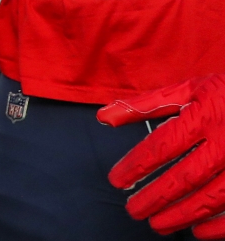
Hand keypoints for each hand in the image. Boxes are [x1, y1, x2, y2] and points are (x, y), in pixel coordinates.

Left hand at [100, 74, 224, 237]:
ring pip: (212, 198)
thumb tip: (103, 117)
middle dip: (156, 197)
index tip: (116, 180)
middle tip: (133, 210)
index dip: (137, 166)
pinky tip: (199, 232)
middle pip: (185, 177)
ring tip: (158, 224)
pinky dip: (220, 226)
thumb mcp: (189, 90)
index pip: (162, 146)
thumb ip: (147, 105)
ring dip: (183, 215)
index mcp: (204, 116)